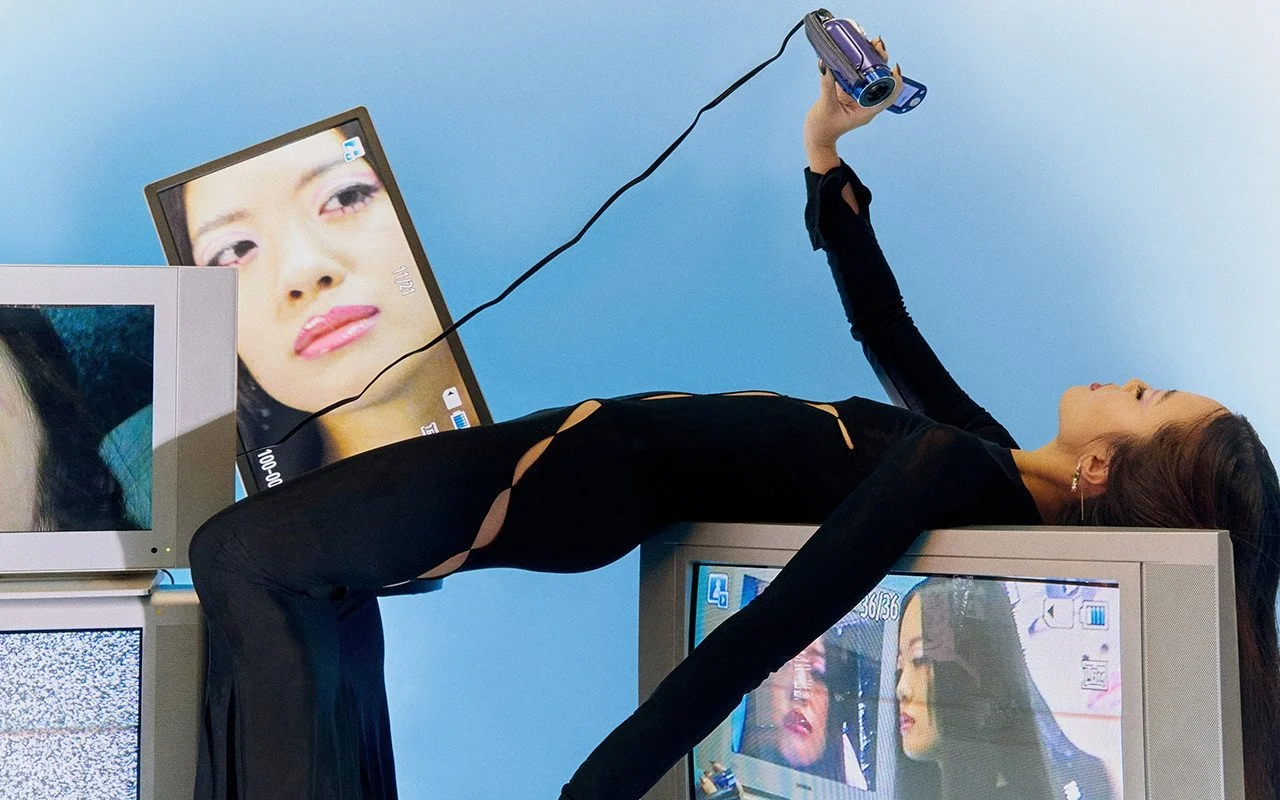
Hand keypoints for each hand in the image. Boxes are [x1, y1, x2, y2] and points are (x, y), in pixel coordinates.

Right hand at [804, 38, 900, 166]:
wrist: (816, 137)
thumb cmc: (822, 127)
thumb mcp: (825, 105)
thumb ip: (827, 84)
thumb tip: (825, 64)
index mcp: (867, 111)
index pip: (889, 95)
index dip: (894, 79)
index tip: (893, 65)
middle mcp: (866, 103)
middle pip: (881, 80)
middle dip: (882, 61)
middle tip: (878, 44)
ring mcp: (859, 97)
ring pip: (871, 76)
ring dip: (872, 59)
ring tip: (870, 43)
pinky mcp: (850, 92)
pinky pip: (858, 76)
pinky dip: (859, 64)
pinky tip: (857, 51)